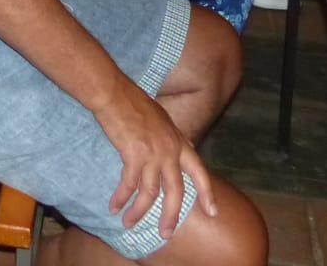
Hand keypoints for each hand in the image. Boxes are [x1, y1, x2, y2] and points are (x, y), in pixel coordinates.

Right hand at [92, 79, 215, 236]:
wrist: (115, 93)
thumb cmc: (134, 103)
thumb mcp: (163, 120)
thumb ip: (174, 139)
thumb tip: (186, 149)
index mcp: (179, 141)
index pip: (199, 171)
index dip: (207, 193)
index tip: (213, 212)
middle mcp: (170, 150)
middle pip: (176, 191)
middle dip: (171, 215)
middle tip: (166, 233)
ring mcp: (153, 153)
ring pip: (150, 193)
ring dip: (139, 212)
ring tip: (129, 223)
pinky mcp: (134, 155)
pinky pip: (129, 185)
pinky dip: (121, 198)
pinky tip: (114, 206)